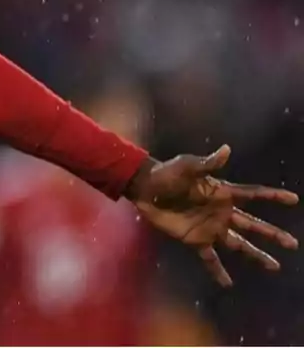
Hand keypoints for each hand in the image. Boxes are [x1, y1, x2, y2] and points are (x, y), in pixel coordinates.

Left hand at [126, 145, 298, 286]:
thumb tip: (226, 149)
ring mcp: (210, 228)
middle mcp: (221, 213)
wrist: (145, 188)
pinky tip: (228, 284)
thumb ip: (208, 163)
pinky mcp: (195, 240)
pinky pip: (210, 258)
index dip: (273, 197)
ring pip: (239, 244)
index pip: (253, 195)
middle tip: (293, 243)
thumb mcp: (187, 165)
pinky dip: (218, 271)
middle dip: (273, 234)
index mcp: (222, 193)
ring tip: (275, 266)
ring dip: (256, 255)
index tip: (294, 200)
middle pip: (253, 225)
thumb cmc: (166, 173)